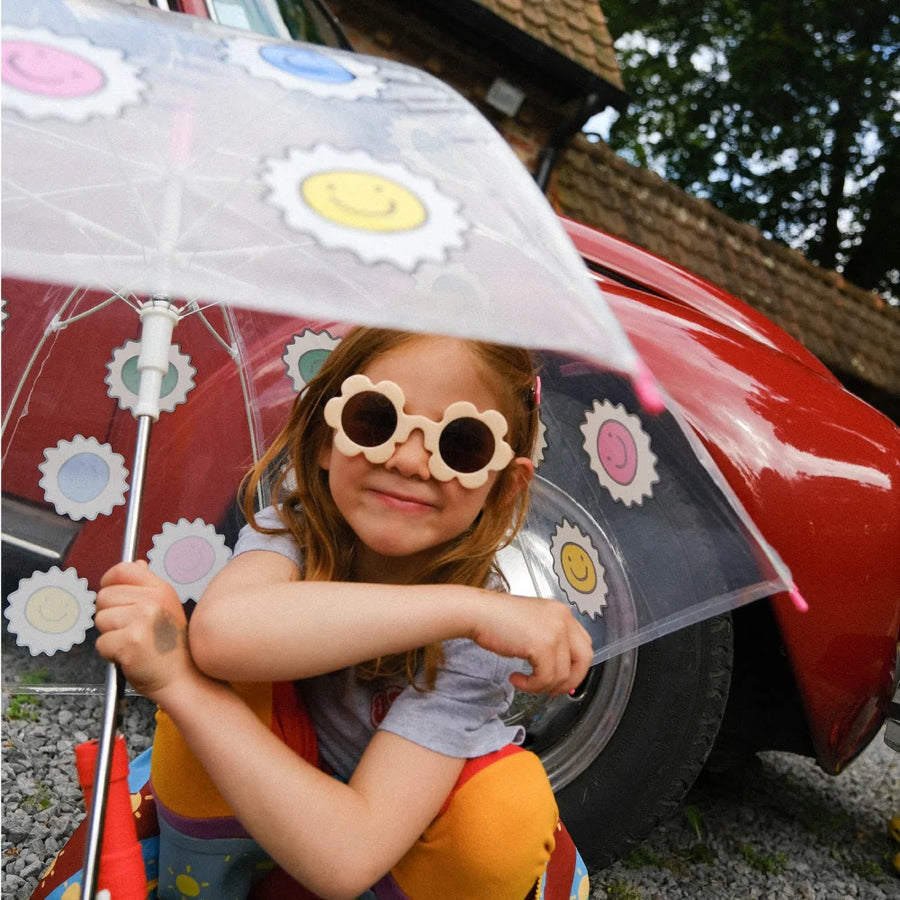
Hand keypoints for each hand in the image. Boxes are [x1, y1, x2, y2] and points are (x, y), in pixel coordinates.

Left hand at [94, 561, 194, 699]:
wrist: (182, 678)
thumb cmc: (170, 648)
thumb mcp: (166, 607)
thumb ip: (148, 586)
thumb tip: (136, 564)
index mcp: (161, 590)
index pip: (122, 570)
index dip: (109, 582)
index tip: (113, 597)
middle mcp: (153, 601)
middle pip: (104, 596)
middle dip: (110, 615)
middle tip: (130, 629)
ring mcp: (142, 620)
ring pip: (100, 620)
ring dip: (110, 635)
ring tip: (131, 643)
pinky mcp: (130, 642)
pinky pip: (101, 643)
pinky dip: (110, 654)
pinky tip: (129, 655)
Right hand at [470, 592, 593, 695]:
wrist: (477, 612)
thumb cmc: (495, 618)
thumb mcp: (531, 624)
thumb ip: (548, 641)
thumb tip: (560, 672)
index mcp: (561, 612)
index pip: (584, 644)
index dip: (576, 666)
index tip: (562, 679)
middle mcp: (563, 619)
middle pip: (585, 658)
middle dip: (570, 680)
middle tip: (551, 689)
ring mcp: (555, 631)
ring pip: (563, 674)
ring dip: (543, 686)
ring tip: (524, 682)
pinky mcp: (543, 644)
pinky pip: (546, 678)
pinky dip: (531, 685)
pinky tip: (516, 679)